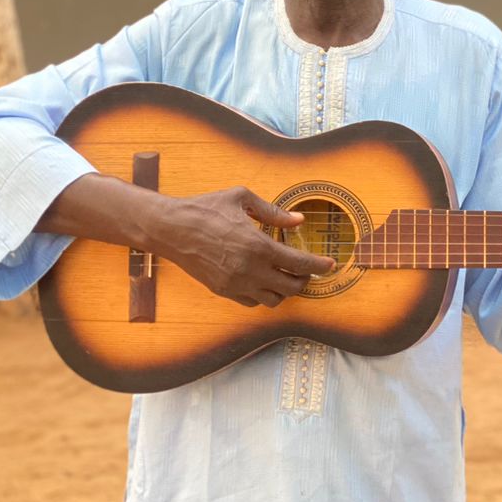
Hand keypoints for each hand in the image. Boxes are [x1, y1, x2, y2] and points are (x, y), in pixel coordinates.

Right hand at [145, 186, 334, 307]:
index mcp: (258, 245)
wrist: (171, 228)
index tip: (330, 265)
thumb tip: (298, 220)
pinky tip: (264, 280)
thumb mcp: (242, 199)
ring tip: (287, 277)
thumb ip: (274, 212)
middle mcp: (249, 270)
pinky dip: (264, 295)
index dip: (319, 266)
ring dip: (285, 290)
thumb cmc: (206, 208)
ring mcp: (235, 284)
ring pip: (273, 300)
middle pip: (291, 287)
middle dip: (305, 281)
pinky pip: (252, 302)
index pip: (299, 264)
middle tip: (308, 271)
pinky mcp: (223, 291)